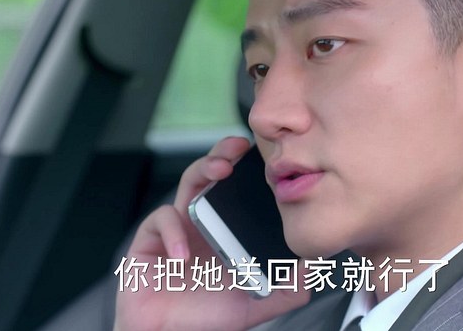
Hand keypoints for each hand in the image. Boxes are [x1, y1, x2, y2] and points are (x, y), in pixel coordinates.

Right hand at [114, 137, 309, 330]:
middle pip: (213, 174)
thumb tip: (312, 271)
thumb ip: (283, 291)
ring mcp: (177, 227)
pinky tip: (182, 256)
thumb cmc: (203, 319)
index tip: (266, 157)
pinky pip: (161, 220)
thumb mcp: (253, 304)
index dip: (250, 170)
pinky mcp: (150, 238)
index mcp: (226, 232)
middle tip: (239, 148)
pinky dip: (173, 232)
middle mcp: (203, 223)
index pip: (239, 190)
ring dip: (203, 170)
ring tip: (219, 172)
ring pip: (189, 183)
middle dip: (225, 153)